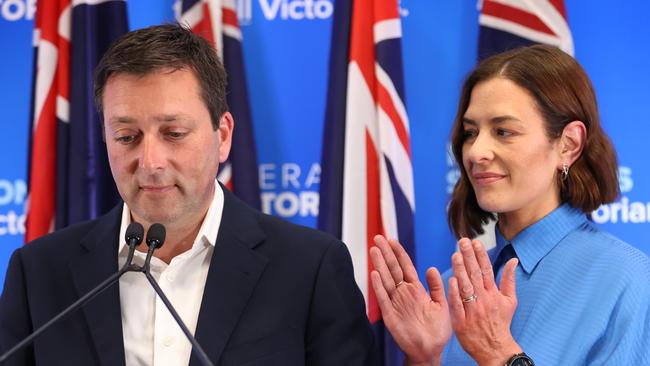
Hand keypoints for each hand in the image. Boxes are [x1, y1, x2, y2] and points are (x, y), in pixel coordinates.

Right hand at [370, 235, 450, 365]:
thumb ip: (436, 286)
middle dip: (385, 253)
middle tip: (378, 238)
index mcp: (416, 289)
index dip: (399, 253)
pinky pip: (383, 298)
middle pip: (393, 269)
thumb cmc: (437, 330)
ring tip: (374, 250)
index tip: (392, 240)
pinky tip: (374, 273)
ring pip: (386, 279)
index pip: (405, 266)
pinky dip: (379, 286)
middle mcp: (404, 293)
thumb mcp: (441, 304)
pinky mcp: (390, 315)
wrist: (429, 351)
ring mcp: (395, 303)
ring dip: (380, 265)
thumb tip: (431, 268)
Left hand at [448, 238, 521, 365]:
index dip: (481, 255)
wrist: (495, 349)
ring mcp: (473, 311)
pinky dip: (455, 293)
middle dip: (469, 257)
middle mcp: (484, 300)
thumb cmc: (501, 322)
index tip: (475, 241)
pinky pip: (458, 305)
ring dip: (461, 270)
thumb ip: (509, 280)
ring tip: (455, 254)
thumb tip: (513, 260)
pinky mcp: (462, 321)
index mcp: (494, 294)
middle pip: (475, 275)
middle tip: (462, 242)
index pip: (487, 270)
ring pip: (466, 287)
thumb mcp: (510, 301)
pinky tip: (451, 280)